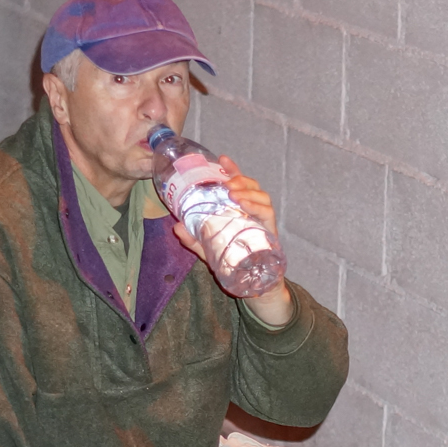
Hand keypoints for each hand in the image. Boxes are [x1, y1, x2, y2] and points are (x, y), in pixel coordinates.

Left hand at [172, 156, 292, 324]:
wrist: (257, 288)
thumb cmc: (235, 265)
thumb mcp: (211, 252)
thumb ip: (195, 241)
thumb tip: (177, 227)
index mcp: (241, 212)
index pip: (238, 186)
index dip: (232, 170)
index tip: (221, 158)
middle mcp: (254, 213)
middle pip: (252, 186)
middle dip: (240, 178)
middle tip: (226, 180)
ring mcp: (264, 222)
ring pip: (262, 196)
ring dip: (248, 190)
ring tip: (233, 192)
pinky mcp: (271, 233)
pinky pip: (268, 214)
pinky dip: (256, 206)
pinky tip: (244, 204)